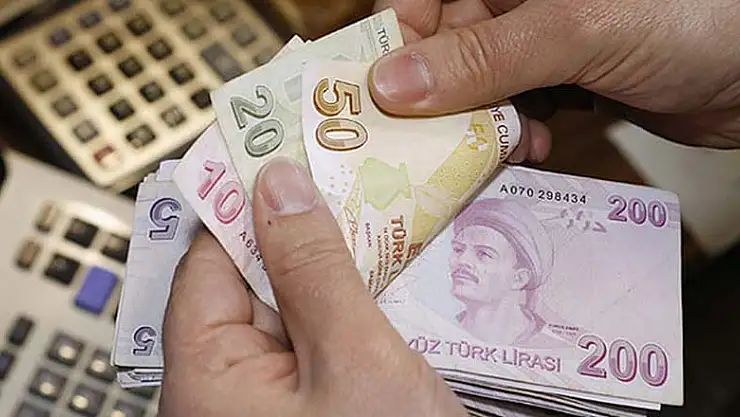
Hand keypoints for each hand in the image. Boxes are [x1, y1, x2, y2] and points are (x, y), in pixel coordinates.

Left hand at [158, 157, 466, 416]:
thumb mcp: (356, 361)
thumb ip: (313, 268)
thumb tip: (279, 183)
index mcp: (207, 374)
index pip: (209, 257)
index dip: (247, 199)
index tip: (290, 150)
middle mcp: (223, 387)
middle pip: (251, 279)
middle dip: (305, 231)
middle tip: (356, 181)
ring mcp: (266, 400)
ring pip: (292, 307)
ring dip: (337, 270)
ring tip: (384, 224)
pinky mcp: (305, 406)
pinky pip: (315, 340)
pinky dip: (350, 308)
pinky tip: (389, 283)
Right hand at [369, 0, 739, 154]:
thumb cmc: (689, 18)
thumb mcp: (576, 29)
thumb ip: (484, 56)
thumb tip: (392, 85)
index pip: (420, 1)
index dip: (392, 48)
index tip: (377, 104)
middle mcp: (514, 2)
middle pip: (440, 53)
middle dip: (438, 104)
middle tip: (434, 147)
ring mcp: (536, 42)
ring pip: (472, 90)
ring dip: (476, 128)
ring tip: (498, 148)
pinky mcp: (557, 80)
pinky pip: (508, 111)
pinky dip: (510, 136)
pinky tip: (529, 148)